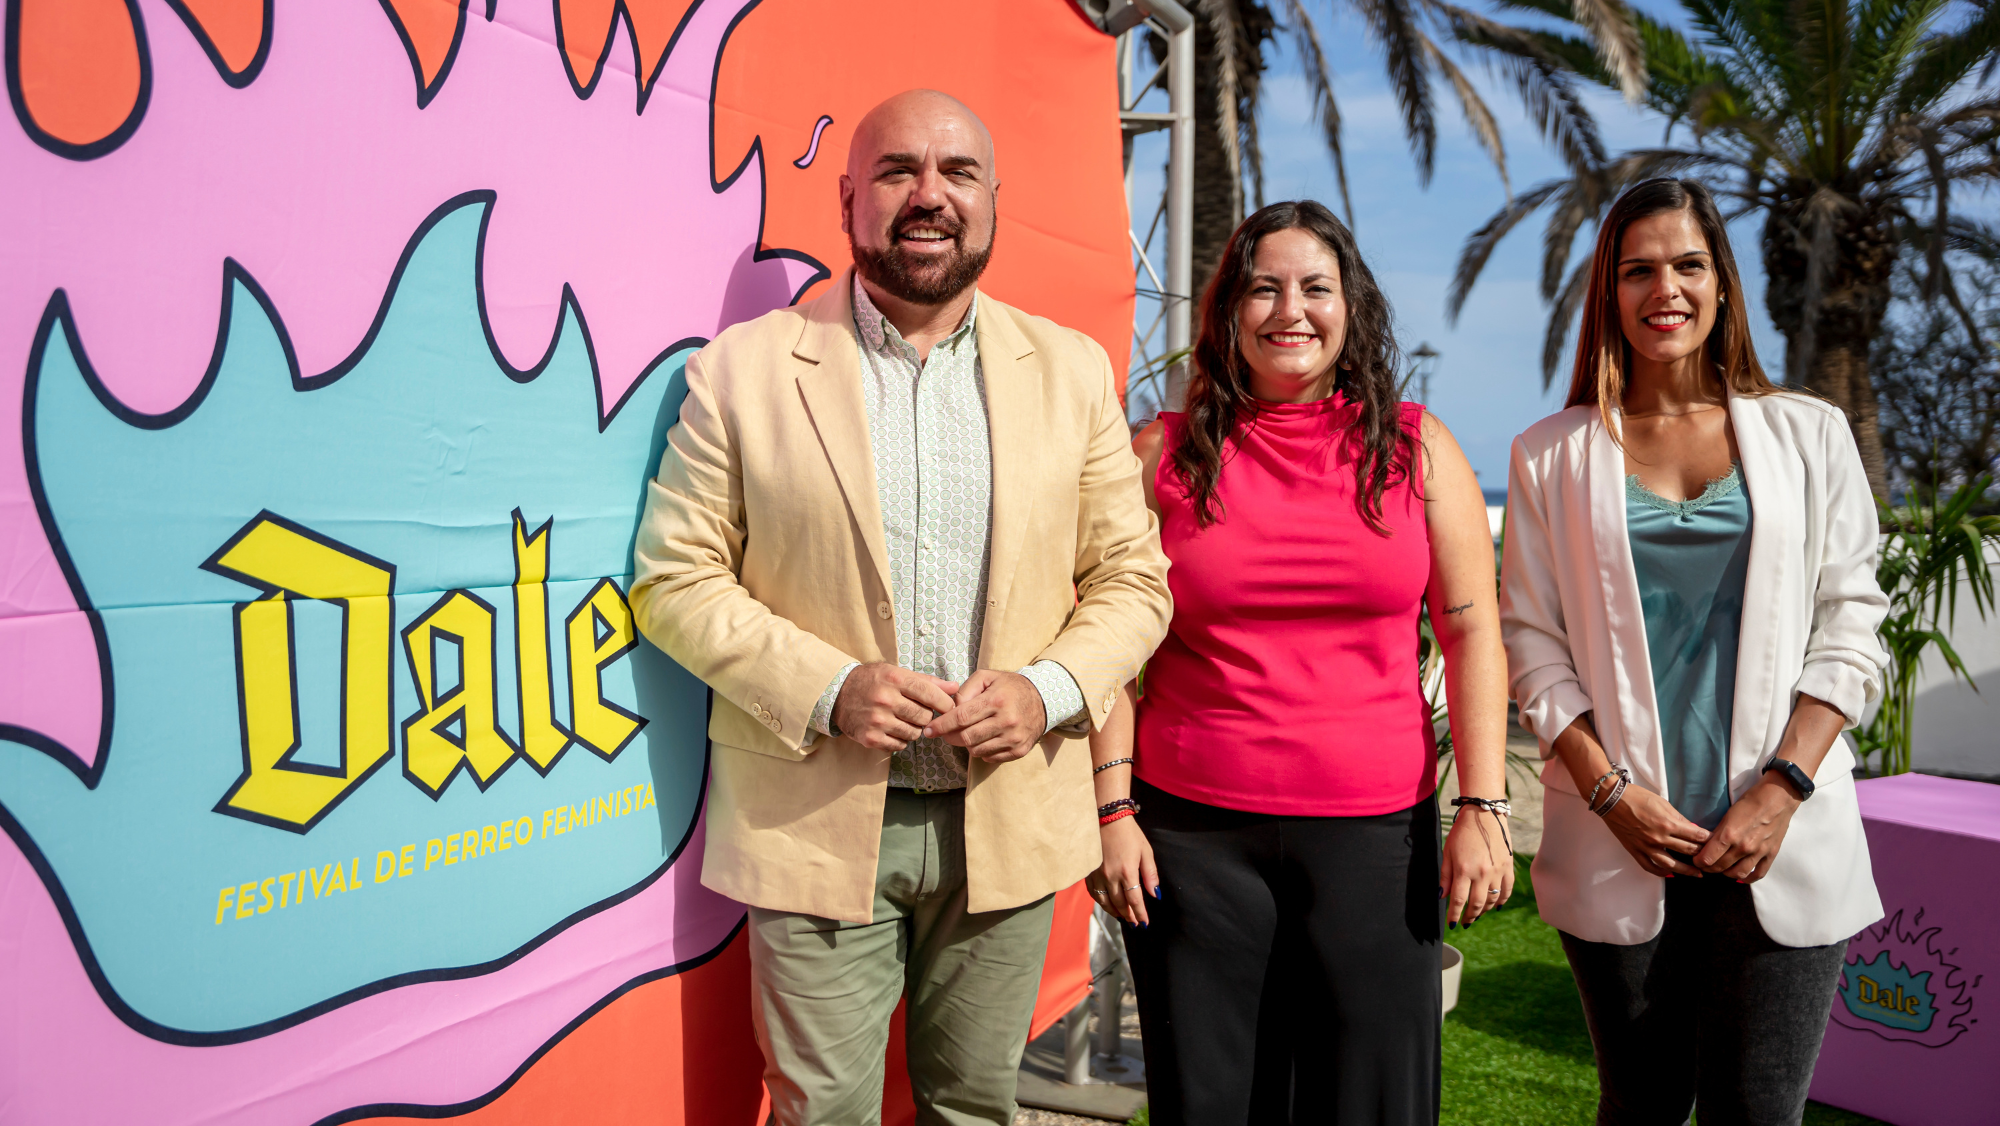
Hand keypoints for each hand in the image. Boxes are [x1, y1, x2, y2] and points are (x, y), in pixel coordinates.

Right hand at [831, 663, 957, 752]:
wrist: (837, 694)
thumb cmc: (871, 681)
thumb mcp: (896, 672)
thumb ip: (926, 681)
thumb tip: (954, 687)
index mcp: (894, 679)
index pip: (930, 693)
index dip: (945, 703)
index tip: (948, 707)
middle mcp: (885, 699)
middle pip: (924, 717)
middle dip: (926, 717)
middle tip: (918, 713)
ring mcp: (877, 720)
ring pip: (914, 734)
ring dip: (914, 730)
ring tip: (904, 721)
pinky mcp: (870, 737)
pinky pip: (899, 746)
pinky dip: (900, 740)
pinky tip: (893, 730)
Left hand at [925, 669, 1046, 762]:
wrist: (1043, 701)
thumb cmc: (1010, 687)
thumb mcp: (987, 677)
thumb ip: (965, 689)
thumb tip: (949, 707)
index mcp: (997, 700)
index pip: (961, 717)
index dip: (942, 725)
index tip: (929, 730)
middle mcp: (1007, 721)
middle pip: (967, 737)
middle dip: (950, 737)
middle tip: (944, 733)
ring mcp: (1014, 738)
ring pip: (976, 750)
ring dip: (966, 743)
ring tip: (968, 732)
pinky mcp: (1019, 751)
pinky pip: (989, 757)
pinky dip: (981, 750)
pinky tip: (984, 738)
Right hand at [1088, 816, 1158, 925]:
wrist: (1107, 818)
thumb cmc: (1129, 834)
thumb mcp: (1146, 851)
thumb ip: (1151, 875)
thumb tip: (1155, 894)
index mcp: (1127, 872)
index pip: (1135, 901)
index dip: (1140, 914)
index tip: (1145, 923)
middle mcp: (1111, 876)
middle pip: (1120, 904)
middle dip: (1128, 916)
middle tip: (1135, 923)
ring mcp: (1097, 875)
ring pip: (1105, 902)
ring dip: (1114, 912)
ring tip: (1122, 917)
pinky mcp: (1089, 872)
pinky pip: (1094, 893)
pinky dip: (1101, 902)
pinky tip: (1107, 904)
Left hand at [1441, 806, 1514, 927]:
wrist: (1484, 815)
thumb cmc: (1462, 833)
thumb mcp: (1448, 852)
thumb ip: (1446, 876)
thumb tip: (1442, 896)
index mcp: (1464, 870)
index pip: (1458, 900)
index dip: (1454, 915)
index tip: (1451, 924)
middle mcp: (1482, 873)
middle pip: (1477, 904)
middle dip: (1470, 916)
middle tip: (1465, 922)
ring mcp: (1498, 871)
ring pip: (1493, 900)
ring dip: (1485, 910)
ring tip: (1478, 914)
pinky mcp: (1508, 867)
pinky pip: (1507, 890)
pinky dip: (1502, 900)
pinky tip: (1497, 906)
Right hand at [1601, 784, 1710, 877]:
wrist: (1612, 799)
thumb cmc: (1637, 797)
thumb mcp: (1662, 803)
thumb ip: (1678, 818)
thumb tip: (1692, 828)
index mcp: (1668, 824)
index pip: (1695, 836)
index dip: (1708, 840)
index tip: (1715, 842)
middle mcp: (1659, 838)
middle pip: (1687, 850)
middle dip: (1702, 854)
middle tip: (1711, 858)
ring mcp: (1647, 846)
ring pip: (1671, 864)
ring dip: (1687, 870)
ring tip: (1697, 873)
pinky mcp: (1635, 850)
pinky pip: (1650, 866)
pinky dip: (1661, 872)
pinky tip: (1670, 873)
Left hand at [1693, 777, 1799, 881]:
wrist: (1778, 798)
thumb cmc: (1751, 801)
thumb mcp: (1728, 814)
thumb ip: (1718, 832)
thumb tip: (1707, 844)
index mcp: (1729, 835)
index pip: (1707, 858)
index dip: (1698, 861)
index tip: (1696, 859)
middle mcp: (1743, 847)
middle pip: (1720, 867)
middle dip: (1709, 867)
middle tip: (1706, 864)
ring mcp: (1758, 852)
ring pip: (1737, 873)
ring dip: (1726, 873)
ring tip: (1722, 868)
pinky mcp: (1770, 854)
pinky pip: (1758, 874)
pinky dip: (1748, 878)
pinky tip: (1741, 876)